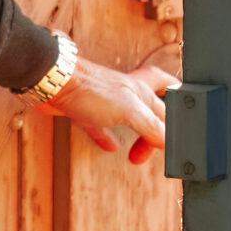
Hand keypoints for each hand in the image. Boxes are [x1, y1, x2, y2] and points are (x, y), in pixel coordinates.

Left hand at [44, 55, 180, 165]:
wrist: (54, 82)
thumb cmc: (91, 89)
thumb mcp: (131, 110)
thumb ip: (152, 126)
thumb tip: (168, 142)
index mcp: (143, 88)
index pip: (170, 103)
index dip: (176, 119)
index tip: (175, 139)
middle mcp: (128, 91)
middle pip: (153, 108)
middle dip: (159, 127)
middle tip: (155, 148)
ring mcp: (107, 100)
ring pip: (130, 116)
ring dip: (137, 132)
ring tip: (140, 149)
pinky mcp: (87, 109)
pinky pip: (102, 126)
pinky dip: (107, 137)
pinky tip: (110, 146)